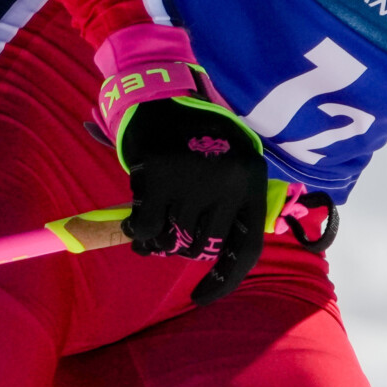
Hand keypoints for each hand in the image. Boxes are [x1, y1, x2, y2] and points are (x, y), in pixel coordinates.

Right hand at [99, 51, 273, 304]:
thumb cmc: (196, 134)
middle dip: (181, 245)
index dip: (224, 280)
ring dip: (156, 239)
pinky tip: (136, 216)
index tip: (203, 298)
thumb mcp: (227, 163)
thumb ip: (228, 206)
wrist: (162, 88)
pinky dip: (136, 228)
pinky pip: (143, 226)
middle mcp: (228, 182)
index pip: (244, 248)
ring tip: (150, 223)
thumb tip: (218, 257)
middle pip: (200, 247)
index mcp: (250, 181)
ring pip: (170, 240)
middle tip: (168, 229)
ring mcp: (193, 179)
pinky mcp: (158, 175)